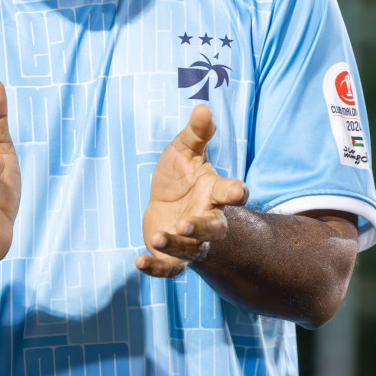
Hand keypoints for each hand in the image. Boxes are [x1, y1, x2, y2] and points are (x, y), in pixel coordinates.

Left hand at [137, 104, 249, 277]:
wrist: (168, 205)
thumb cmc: (182, 177)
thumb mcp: (184, 151)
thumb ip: (196, 133)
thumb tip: (203, 107)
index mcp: (215, 192)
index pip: (232, 192)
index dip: (235, 192)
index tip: (236, 192)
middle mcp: (207, 218)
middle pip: (214, 228)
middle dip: (203, 227)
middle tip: (186, 223)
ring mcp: (192, 240)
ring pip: (192, 249)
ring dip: (177, 245)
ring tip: (159, 236)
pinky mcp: (173, 256)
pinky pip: (169, 267)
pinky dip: (156, 268)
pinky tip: (138, 261)